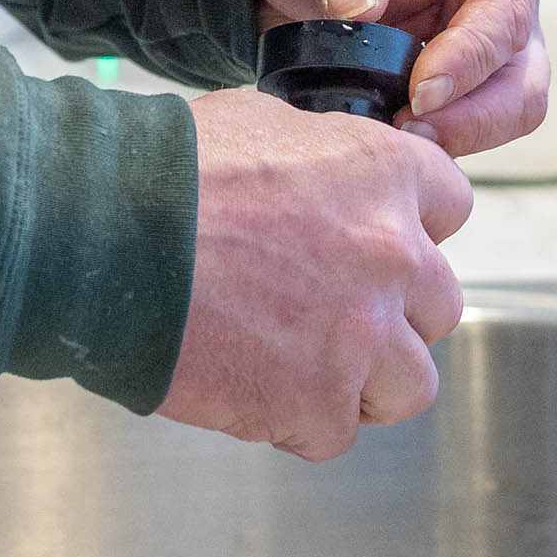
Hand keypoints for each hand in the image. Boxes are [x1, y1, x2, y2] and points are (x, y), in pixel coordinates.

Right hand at [157, 86, 470, 456]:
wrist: (105, 236)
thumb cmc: (165, 173)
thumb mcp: (262, 124)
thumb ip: (323, 158)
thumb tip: (327, 179)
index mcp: (382, 173)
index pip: (451, 206)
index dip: (411, 227)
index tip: (377, 244)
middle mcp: (391, 254)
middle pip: (438, 305)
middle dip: (390, 313)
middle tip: (326, 312)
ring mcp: (362, 335)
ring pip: (409, 385)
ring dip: (361, 380)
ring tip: (299, 366)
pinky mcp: (318, 403)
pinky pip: (333, 433)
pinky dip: (295, 422)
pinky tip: (249, 387)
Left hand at [247, 0, 550, 159]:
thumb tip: (358, 9)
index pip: (509, 14)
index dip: (471, 59)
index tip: (419, 90)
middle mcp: (505, 17)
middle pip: (523, 86)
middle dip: (471, 118)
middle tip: (407, 132)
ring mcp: (484, 64)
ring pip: (501, 122)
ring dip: (453, 140)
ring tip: (391, 142)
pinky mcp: (451, 100)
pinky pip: (456, 136)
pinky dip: (427, 148)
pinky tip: (381, 144)